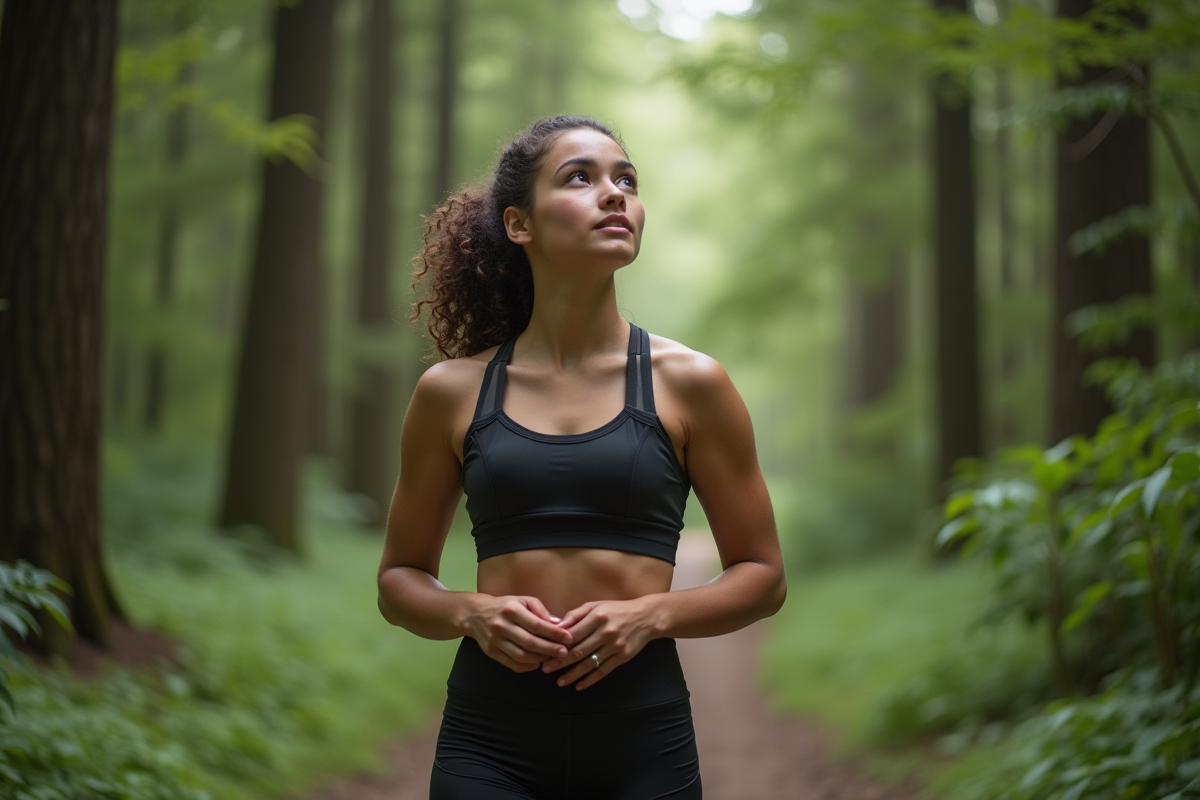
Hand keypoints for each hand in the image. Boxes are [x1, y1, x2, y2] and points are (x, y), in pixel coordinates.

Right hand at [465, 595, 572, 672]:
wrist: (476, 615)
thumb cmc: (505, 606)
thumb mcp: (523, 600)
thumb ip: (540, 610)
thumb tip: (558, 624)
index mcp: (511, 610)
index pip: (537, 625)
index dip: (554, 633)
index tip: (569, 638)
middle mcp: (502, 626)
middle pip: (530, 642)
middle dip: (550, 649)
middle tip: (565, 652)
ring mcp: (495, 641)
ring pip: (521, 656)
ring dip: (540, 659)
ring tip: (553, 658)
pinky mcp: (491, 653)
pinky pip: (512, 664)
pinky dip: (527, 666)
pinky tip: (538, 663)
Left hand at [539, 597, 661, 689]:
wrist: (646, 618)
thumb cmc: (617, 610)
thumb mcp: (596, 605)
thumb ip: (576, 614)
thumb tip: (557, 626)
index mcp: (597, 617)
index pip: (573, 634)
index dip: (557, 644)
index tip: (545, 651)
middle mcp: (606, 632)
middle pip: (578, 651)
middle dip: (560, 662)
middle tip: (545, 669)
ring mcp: (615, 646)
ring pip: (589, 664)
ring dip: (573, 674)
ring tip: (560, 682)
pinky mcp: (622, 657)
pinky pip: (603, 671)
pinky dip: (590, 680)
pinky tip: (579, 686)